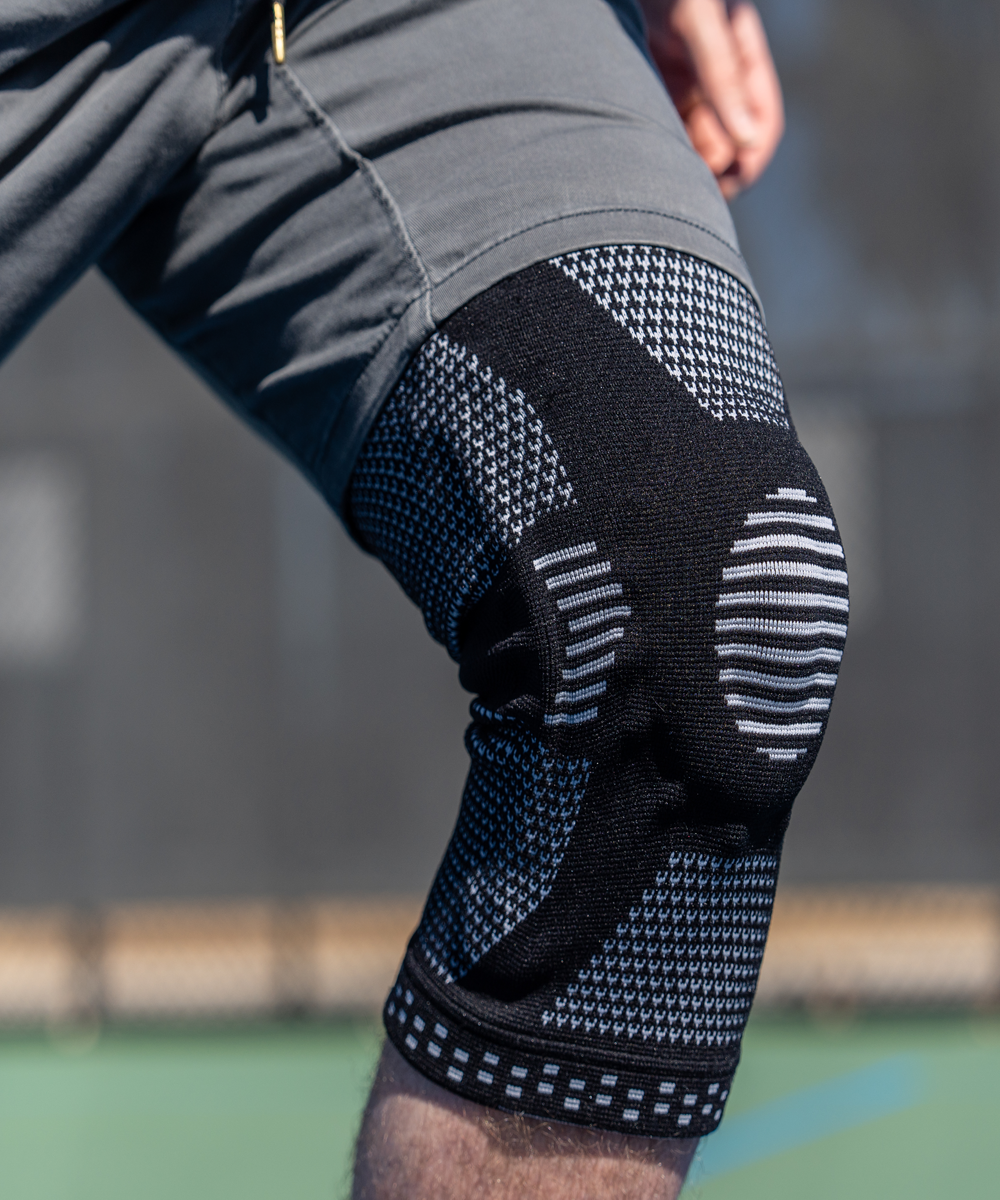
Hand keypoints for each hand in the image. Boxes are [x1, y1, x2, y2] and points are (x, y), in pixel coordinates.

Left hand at [641, 0, 783, 198]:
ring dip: (686, 166)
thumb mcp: (698, 19)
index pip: (761, 120)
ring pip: (692, 139)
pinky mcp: (648, 81)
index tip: (733, 187)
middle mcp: (713, 70)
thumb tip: (747, 141)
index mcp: (739, 53)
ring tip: (668, 187)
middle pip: (725, 139)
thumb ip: (722, 75)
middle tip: (692, 196)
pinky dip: (658, 150)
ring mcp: (681, 77)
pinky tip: (646, 167)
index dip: (752, 158)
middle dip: (715, 170)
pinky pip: (659, 127)